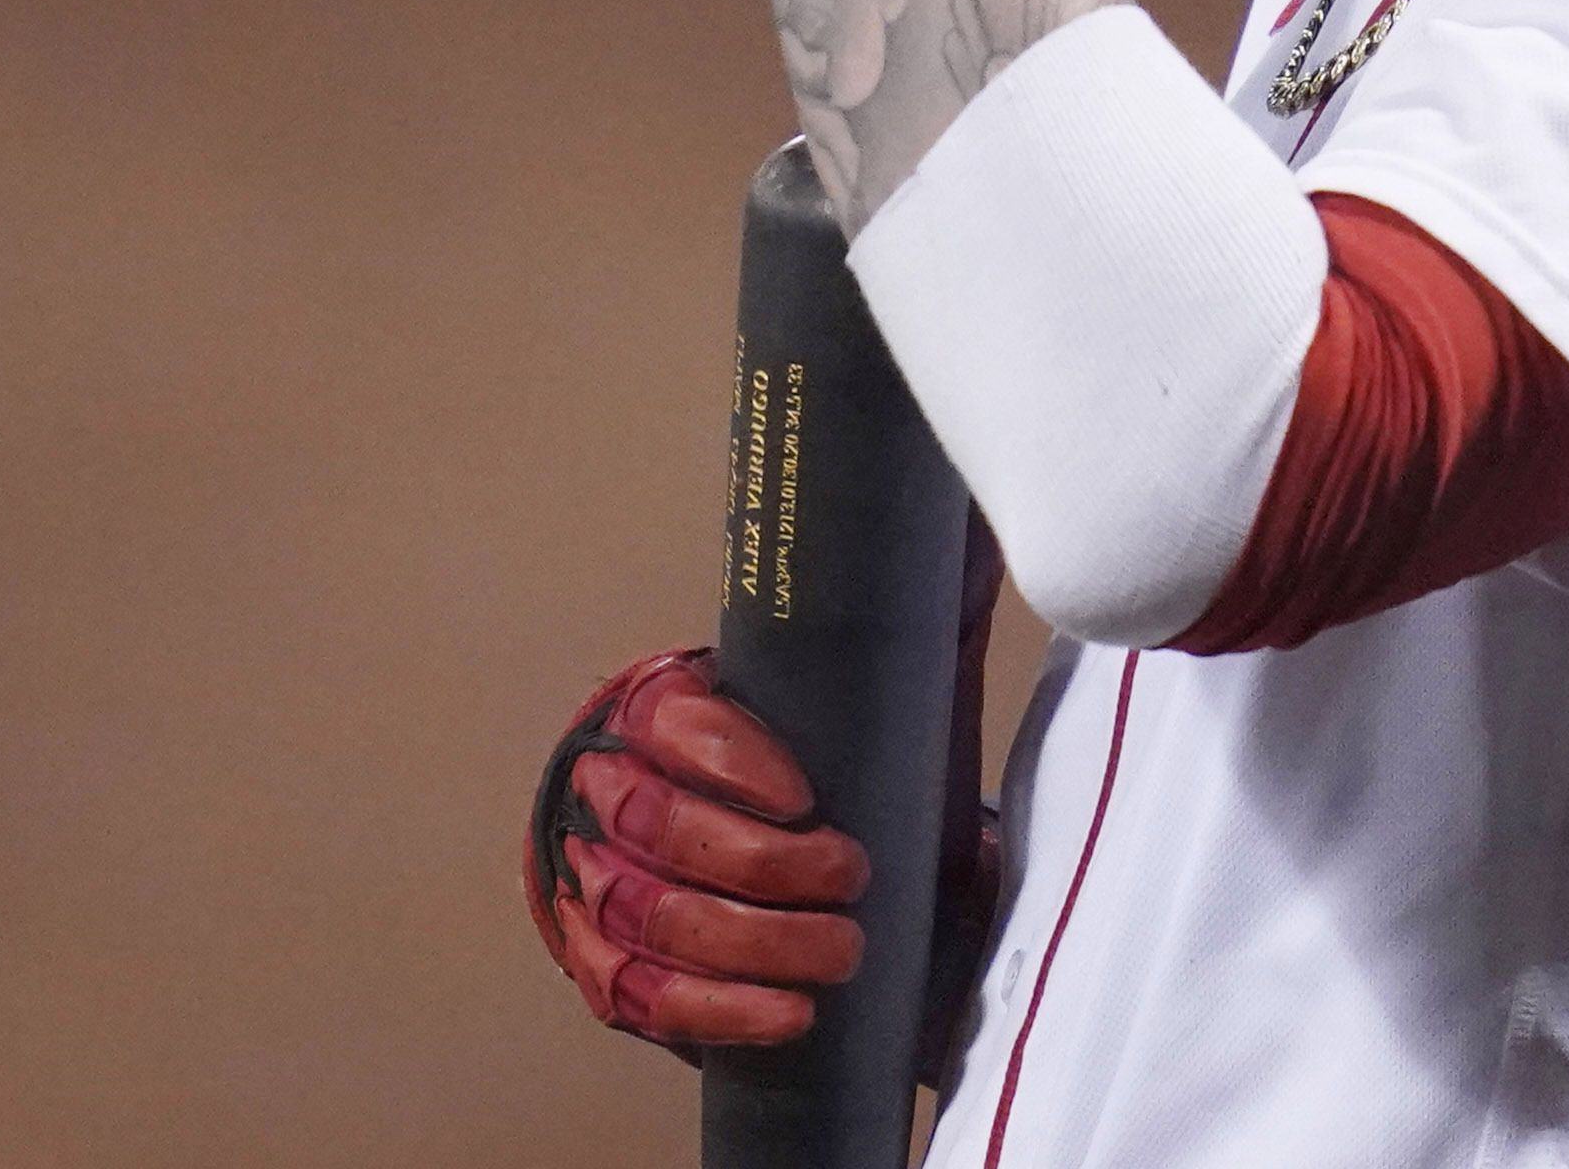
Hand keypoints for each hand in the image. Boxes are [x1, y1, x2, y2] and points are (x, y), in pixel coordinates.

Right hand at [522, 646, 868, 1053]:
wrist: (714, 838)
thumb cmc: (787, 762)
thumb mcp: (821, 696)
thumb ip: (885, 640)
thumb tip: (973, 555)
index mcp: (654, 708)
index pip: (672, 724)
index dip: (733, 761)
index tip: (805, 796)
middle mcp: (608, 790)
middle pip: (659, 828)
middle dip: (760, 864)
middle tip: (849, 876)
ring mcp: (594, 882)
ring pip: (652, 916)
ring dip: (752, 942)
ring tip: (841, 951)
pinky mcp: (604, 965)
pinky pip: (645, 996)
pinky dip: (719, 1009)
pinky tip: (788, 1012)